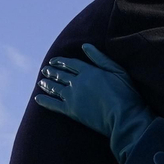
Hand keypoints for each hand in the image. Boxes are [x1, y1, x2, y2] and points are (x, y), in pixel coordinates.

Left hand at [33, 44, 153, 161]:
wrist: (123, 117)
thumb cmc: (126, 94)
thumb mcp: (118, 71)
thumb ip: (100, 59)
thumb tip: (85, 46)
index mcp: (89, 71)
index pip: (71, 64)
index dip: (61, 62)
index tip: (54, 61)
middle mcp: (77, 82)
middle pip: (61, 75)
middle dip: (52, 71)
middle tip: (45, 70)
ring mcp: (72, 97)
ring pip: (55, 88)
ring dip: (47, 83)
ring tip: (41, 81)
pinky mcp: (71, 111)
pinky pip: (53, 105)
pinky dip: (44, 101)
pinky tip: (37, 98)